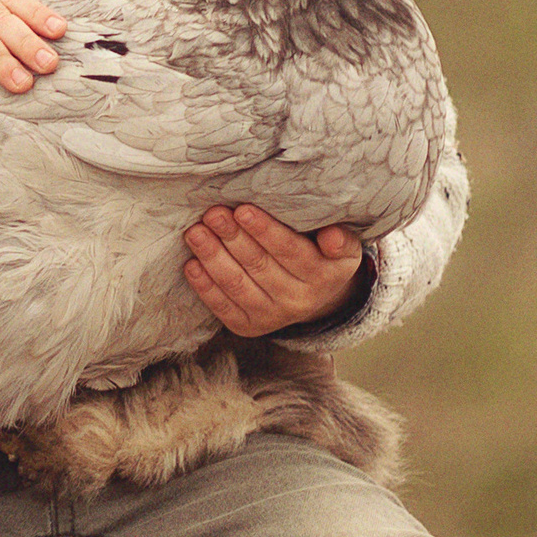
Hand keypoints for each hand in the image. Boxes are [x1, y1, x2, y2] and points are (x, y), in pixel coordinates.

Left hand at [183, 206, 363, 336]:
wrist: (315, 297)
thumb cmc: (323, 256)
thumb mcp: (344, 248)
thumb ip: (342, 241)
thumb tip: (333, 236)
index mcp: (324, 277)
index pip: (290, 251)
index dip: (265, 231)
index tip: (242, 210)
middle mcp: (298, 301)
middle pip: (259, 266)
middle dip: (232, 238)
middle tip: (213, 214)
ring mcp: (272, 316)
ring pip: (237, 285)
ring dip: (213, 258)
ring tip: (196, 233)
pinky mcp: (248, 326)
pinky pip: (223, 306)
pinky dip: (205, 286)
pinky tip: (191, 264)